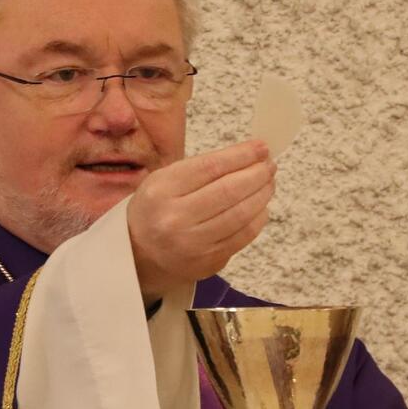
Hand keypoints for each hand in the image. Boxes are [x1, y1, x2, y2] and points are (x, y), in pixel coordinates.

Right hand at [126, 139, 274, 297]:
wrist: (138, 254)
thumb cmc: (156, 210)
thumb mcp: (163, 180)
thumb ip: (202, 168)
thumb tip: (249, 156)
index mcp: (161, 190)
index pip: (211, 167)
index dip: (242, 155)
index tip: (261, 147)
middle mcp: (175, 218)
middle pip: (230, 190)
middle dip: (257, 173)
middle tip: (269, 164)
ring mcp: (193, 244)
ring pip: (241, 214)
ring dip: (262, 194)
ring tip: (269, 182)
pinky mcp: (208, 261)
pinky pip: (243, 236)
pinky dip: (258, 218)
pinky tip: (261, 206)